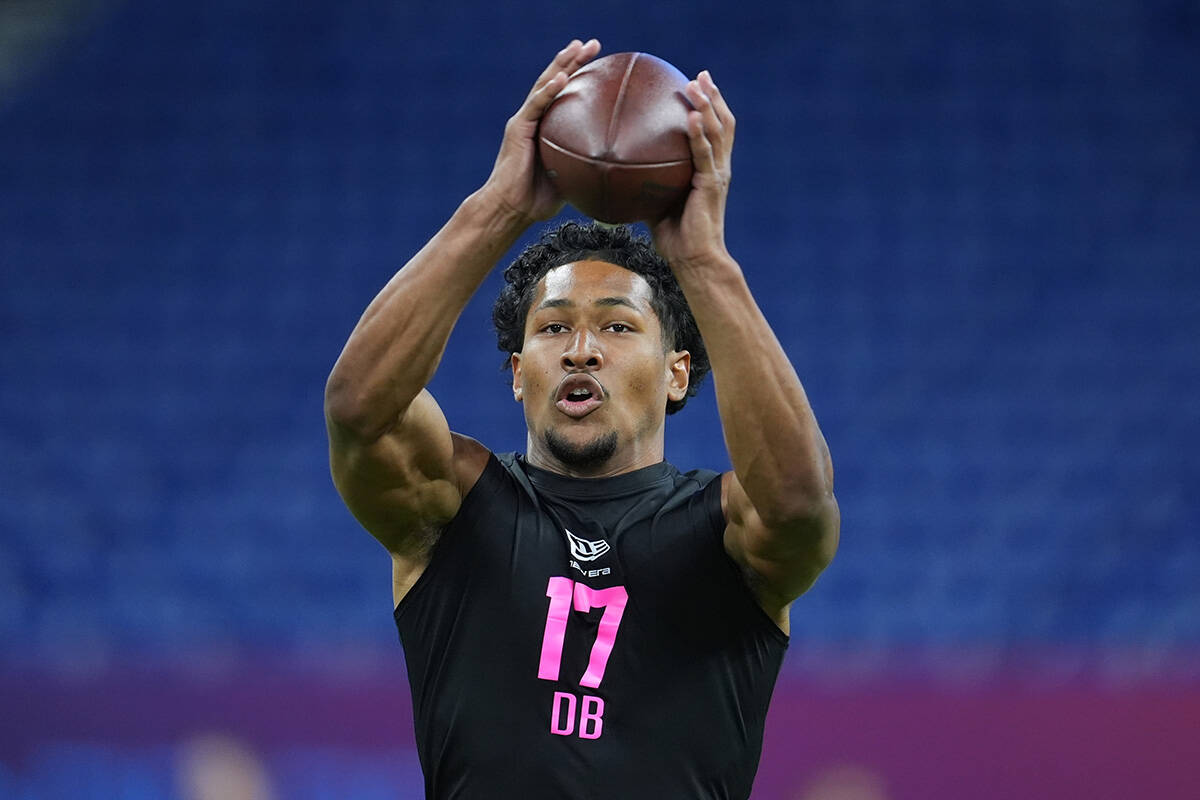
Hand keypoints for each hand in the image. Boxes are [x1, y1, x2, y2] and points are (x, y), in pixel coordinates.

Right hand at [480, 39, 601, 224]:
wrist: (511, 209)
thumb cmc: (537, 199)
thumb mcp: (570, 179)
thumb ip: (585, 166)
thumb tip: (616, 169)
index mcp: (546, 127)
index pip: (565, 94)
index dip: (580, 75)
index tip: (600, 60)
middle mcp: (534, 118)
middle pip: (555, 81)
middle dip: (573, 60)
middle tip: (593, 43)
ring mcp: (525, 121)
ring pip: (544, 86)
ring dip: (562, 65)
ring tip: (577, 48)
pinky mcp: (518, 129)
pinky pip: (535, 106)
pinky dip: (547, 92)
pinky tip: (561, 79)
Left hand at [651, 71, 733, 269]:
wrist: (693, 260)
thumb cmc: (675, 237)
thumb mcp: (656, 202)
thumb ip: (644, 182)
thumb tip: (617, 171)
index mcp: (710, 170)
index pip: (715, 132)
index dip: (710, 107)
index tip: (697, 85)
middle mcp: (718, 168)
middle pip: (723, 123)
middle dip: (713, 97)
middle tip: (700, 75)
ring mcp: (717, 174)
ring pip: (718, 132)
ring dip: (708, 105)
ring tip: (697, 85)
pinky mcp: (711, 184)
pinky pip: (705, 153)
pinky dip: (700, 133)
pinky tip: (692, 116)